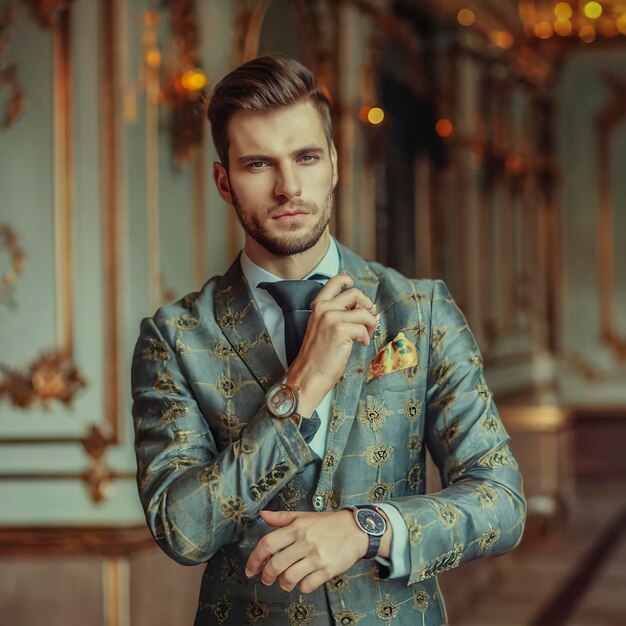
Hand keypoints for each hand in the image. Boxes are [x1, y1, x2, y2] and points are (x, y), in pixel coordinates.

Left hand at [245, 510, 367, 593]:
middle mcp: (304, 542)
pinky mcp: (327, 570)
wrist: (356, 529)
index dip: (255, 558)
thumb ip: (282, 517)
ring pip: (289, 578)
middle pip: (275, 564)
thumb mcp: (304, 516)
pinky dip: (301, 587)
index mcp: (296, 527)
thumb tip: (262, 515)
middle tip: (266, 579)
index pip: (267, 544)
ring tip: (284, 582)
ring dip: (283, 584)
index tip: (250, 569)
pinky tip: (302, 582)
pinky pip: (307, 585)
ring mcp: (316, 557)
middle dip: (266, 575)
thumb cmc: (328, 523)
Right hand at [287, 273, 376, 414]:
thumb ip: (337, 313)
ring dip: (371, 324)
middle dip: (368, 305)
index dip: (347, 280)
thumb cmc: (318, 355)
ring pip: (364, 312)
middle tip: (369, 319)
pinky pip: (364, 328)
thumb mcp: (323, 327)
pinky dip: (366, 337)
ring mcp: (332, 318)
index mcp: (318, 306)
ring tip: (366, 336)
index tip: (353, 284)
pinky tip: (361, 345)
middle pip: (356, 294)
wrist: (309, 374)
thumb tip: (362, 307)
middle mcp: (324, 309)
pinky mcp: (340, 331)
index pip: (334, 282)